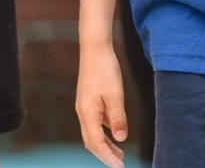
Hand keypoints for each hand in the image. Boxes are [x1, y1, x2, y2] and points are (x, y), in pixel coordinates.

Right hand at [75, 47, 127, 167]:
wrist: (94, 49)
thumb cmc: (105, 69)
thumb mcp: (115, 94)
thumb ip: (117, 117)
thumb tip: (121, 139)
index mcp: (87, 113)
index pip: (97, 144)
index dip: (108, 157)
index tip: (120, 167)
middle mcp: (83, 113)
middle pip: (92, 142)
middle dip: (105, 154)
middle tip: (120, 163)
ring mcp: (84, 107)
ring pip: (93, 133)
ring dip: (105, 144)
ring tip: (120, 153)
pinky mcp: (88, 101)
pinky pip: (95, 123)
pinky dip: (104, 132)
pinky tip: (114, 132)